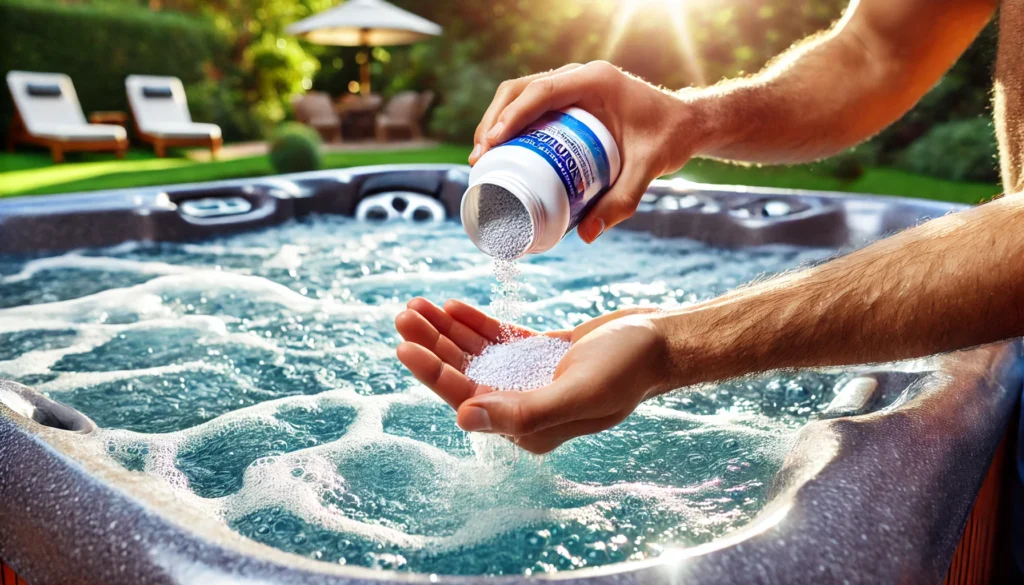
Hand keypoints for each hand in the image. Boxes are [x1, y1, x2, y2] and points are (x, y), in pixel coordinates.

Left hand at [395, 297, 667, 452]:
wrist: (665, 342)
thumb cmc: (629, 367)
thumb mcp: (579, 390)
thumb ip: (523, 411)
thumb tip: (464, 419)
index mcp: (530, 426)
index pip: (468, 398)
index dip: (434, 373)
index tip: (405, 345)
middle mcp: (525, 406)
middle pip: (466, 374)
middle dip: (433, 345)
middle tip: (404, 314)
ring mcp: (532, 380)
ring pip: (476, 355)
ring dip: (446, 331)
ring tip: (418, 305)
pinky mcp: (541, 356)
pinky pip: (498, 341)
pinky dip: (475, 323)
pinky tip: (453, 306)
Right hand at [469, 61, 697, 242]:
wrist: (686, 123)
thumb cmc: (670, 139)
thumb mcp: (648, 169)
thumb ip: (622, 201)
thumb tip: (584, 235)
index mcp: (595, 81)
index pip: (540, 91)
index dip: (509, 116)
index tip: (490, 145)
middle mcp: (579, 77)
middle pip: (519, 89)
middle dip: (493, 121)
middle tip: (481, 159)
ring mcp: (572, 85)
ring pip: (520, 94)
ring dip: (496, 121)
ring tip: (484, 158)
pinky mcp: (570, 98)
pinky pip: (532, 104)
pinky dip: (512, 123)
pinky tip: (502, 150)